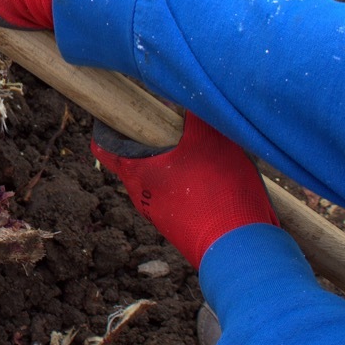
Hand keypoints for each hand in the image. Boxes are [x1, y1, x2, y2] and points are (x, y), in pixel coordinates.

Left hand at [91, 113, 279, 268]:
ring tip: (201, 152)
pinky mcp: (180, 227)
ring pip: (157, 179)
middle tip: (172, 125)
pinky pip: (175, 198)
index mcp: (136, 171)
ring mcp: (159, 214)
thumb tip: (186, 93)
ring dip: (172, 165)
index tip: (122, 110)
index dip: (108, 125)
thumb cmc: (220, 192)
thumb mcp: (212, 140)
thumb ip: (195, 115)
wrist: (241, 251)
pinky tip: (214, 179)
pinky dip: (187, 185)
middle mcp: (140, 194)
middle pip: (133, 159)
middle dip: (149, 141)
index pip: (104, 145)